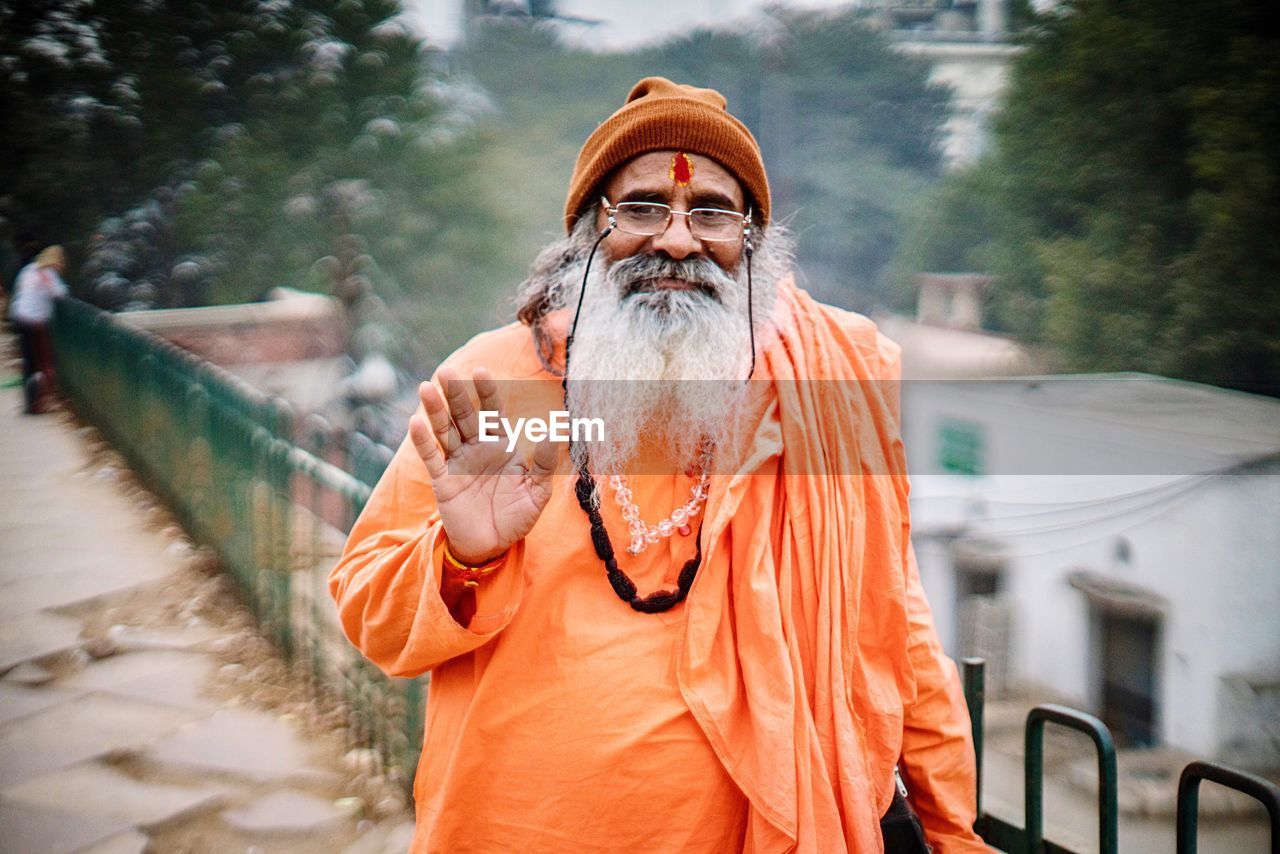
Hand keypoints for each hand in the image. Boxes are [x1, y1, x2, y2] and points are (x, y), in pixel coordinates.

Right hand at [408, 366, 557, 565]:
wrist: (493, 546)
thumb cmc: (517, 516)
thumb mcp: (537, 492)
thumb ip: (543, 464)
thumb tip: (551, 434)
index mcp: (501, 446)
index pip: (493, 412)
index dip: (487, 391)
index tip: (481, 370)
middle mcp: (477, 449)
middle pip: (465, 415)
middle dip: (456, 394)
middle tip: (447, 371)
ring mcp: (458, 463)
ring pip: (445, 431)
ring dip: (435, 410)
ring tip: (426, 387)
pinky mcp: (443, 481)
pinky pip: (432, 458)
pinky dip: (423, 441)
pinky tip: (415, 422)